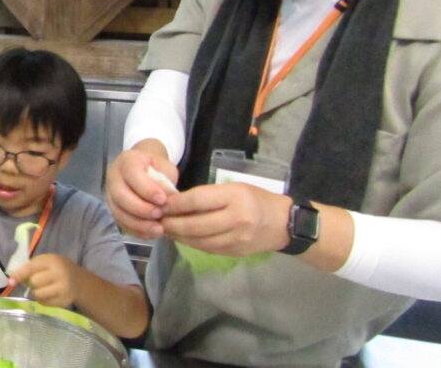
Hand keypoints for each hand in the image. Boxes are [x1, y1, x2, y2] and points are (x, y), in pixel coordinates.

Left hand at [10, 254, 78, 308]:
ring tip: (43, 287)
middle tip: (37, 280)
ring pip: (38, 294)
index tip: (11, 281)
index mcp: (52, 261)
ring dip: (36, 292)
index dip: (19, 274)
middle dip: (31, 282)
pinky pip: (45, 303)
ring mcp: (63, 289)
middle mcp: (59, 274)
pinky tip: (50, 293)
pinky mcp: (64, 301)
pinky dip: (43, 299)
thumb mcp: (47, 261)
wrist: (79, 280)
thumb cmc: (57, 268)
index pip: (31, 268)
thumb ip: (31, 266)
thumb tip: (14, 277)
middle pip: (34, 282)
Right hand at [104, 145, 178, 238]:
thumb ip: (165, 181)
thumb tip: (168, 199)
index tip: (163, 200)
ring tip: (158, 229)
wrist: (145, 169)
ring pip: (118, 211)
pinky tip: (151, 234)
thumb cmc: (156, 168)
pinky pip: (121, 222)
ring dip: (138, 224)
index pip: (132, 173)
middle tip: (159, 214)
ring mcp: (110, 194)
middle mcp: (113, 177)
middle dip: (141, 208)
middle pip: (120, 195)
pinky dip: (136, 230)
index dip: (146, 188)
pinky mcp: (113, 209)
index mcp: (127, 161)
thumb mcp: (165, 168)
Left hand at [161, 183, 292, 255]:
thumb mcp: (234, 188)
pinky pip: (207, 248)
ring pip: (198, 241)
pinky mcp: (235, 252)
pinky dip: (191, 243)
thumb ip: (207, 196)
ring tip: (165, 230)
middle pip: (194, 225)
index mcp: (235, 197)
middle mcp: (236, 219)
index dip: (175, 204)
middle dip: (171, 224)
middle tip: (156, 221)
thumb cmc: (256, 199)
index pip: (196, 201)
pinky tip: (181, 238)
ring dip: (178, 236)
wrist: (284, 223)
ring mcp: (236, 239)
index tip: (160, 204)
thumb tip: (175, 203)